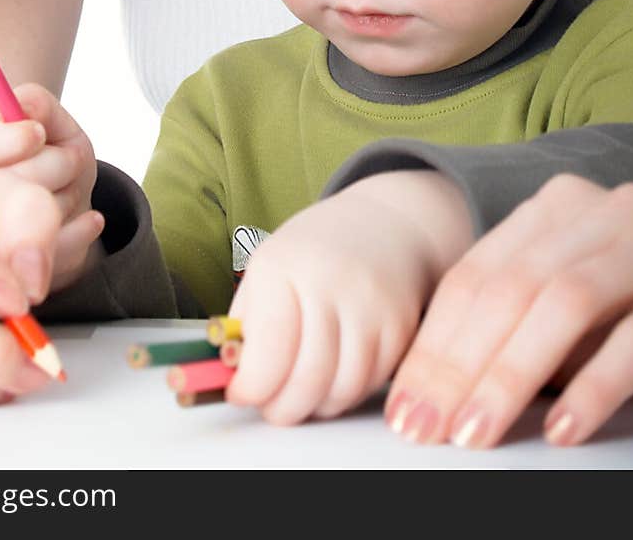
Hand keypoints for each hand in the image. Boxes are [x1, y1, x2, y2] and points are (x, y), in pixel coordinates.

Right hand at [0, 83, 100, 293]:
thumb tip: (25, 108)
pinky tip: (85, 221)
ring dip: (69, 198)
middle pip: (12, 179)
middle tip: (68, 165)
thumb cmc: (58, 160)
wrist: (71, 210)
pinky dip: (83, 230)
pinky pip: (57, 252)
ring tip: (65, 195)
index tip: (36, 135)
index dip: (8, 140)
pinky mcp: (14, 276)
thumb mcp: (55, 125)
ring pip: (38, 214)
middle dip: (56, 166)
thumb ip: (38, 106)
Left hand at [226, 171, 472, 424]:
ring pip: (341, 390)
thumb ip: (247, 322)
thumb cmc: (315, 252)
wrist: (387, 225)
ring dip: (315, 406)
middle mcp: (331, 282)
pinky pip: (371, 384)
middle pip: (306, 379)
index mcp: (284, 265)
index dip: (250, 387)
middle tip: (270, 406)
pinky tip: (334, 378)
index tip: (241, 393)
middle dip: (280, 408)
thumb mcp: (268, 268)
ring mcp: (372, 305)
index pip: (267, 350)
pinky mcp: (402, 326)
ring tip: (301, 394)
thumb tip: (229, 377)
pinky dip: (348, 394)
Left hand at [385, 174, 632, 447]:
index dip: (434, 343)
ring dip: (510, 376)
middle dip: (459, 365)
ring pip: (563, 305)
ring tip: (476, 432)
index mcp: (557, 207)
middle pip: (510, 288)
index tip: (405, 404)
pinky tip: (561, 429)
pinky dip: (592, 387)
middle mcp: (603, 213)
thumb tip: (433, 385)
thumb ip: (513, 313)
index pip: (475, 275)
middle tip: (427, 427)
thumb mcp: (568, 292)